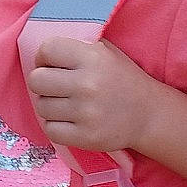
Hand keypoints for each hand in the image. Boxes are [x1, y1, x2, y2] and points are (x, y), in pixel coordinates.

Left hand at [27, 38, 159, 152]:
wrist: (149, 115)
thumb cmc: (123, 80)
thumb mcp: (106, 52)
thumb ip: (77, 49)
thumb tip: (42, 55)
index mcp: (93, 58)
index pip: (48, 49)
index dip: (44, 57)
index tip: (51, 65)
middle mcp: (88, 84)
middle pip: (36, 80)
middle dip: (43, 83)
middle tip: (56, 87)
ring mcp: (86, 113)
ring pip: (41, 106)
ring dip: (50, 106)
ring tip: (67, 105)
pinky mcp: (86, 137)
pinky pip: (50, 130)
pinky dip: (56, 126)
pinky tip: (70, 121)